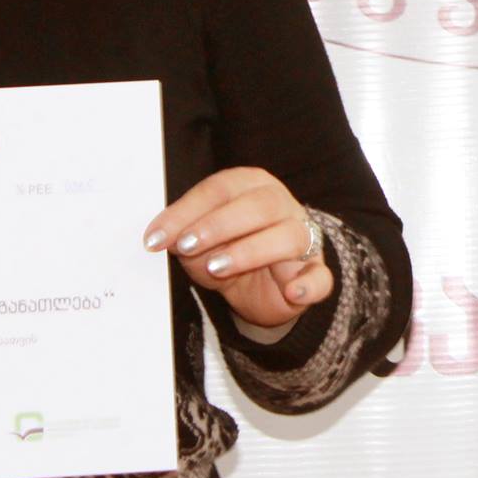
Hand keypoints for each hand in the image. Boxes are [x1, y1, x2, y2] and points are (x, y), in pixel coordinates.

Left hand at [144, 168, 332, 329]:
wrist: (261, 290)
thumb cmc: (229, 253)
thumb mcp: (199, 245)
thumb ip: (183, 237)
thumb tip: (164, 237)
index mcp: (252, 187)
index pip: (220, 189)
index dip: (186, 211)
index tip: (158, 237)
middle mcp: (282, 205)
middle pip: (260, 205)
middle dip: (218, 225)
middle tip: (187, 246)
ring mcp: (304, 238)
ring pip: (289, 236)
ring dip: (251, 251)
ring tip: (217, 267)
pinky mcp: (314, 272)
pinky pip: (320, 276)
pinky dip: (309, 284)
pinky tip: (293, 291)